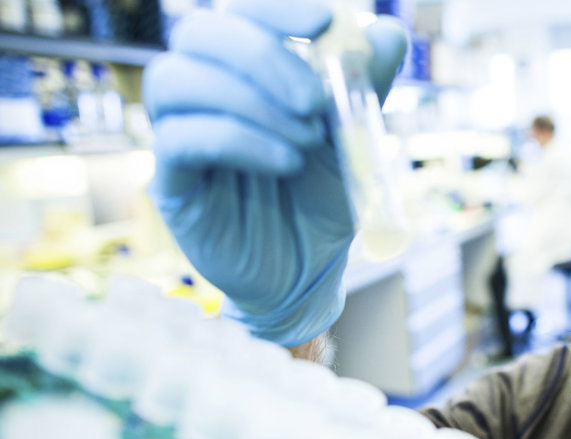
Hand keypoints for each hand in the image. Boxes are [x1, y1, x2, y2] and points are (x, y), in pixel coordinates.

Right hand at [143, 0, 406, 345]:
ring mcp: (179, 134)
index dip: (275, 8)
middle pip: (198, 34)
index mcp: (242, 71)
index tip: (326, 21)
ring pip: (175, 79)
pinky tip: (286, 163)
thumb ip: (366, 85)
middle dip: (263, 56)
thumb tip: (387, 33)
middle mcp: (203, 93)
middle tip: (315, 102)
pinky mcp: (171, 181)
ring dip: (251, 102)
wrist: (307, 270)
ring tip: (306, 142)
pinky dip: (240, 140)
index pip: (237, 12)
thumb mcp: (352, 138)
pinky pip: (181, 140)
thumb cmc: (322, 197)